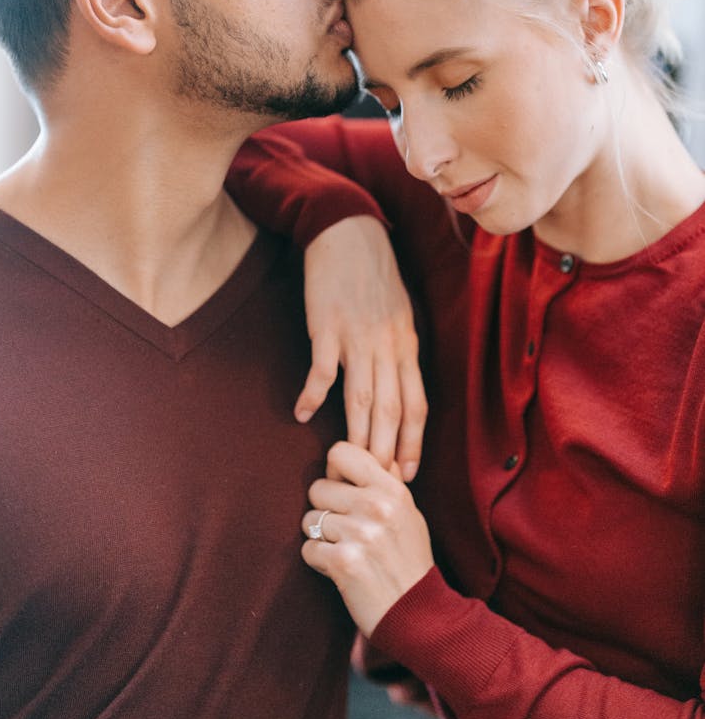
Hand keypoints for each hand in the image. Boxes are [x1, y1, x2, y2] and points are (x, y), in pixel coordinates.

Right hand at [294, 216, 426, 481]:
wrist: (349, 232)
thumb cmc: (374, 274)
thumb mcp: (399, 314)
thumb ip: (398, 352)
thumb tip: (397, 388)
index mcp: (408, 345)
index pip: (417, 405)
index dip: (413, 443)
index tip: (407, 474)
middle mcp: (388, 346)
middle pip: (391, 409)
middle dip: (386, 451)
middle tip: (378, 486)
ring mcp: (358, 337)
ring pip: (362, 396)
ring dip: (356, 433)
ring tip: (348, 463)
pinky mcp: (328, 326)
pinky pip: (322, 369)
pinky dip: (312, 394)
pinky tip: (301, 415)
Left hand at [301, 441, 434, 636]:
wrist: (420, 614)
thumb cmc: (409, 561)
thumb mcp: (409, 513)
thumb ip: (386, 482)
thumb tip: (361, 452)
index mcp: (392, 489)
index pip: (340, 452)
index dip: (334, 472)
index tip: (343, 490)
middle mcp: (377, 506)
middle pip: (317, 488)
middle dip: (325, 510)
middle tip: (346, 531)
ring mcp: (360, 534)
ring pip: (309, 520)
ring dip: (321, 538)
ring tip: (346, 551)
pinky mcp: (344, 562)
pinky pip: (307, 549)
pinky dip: (319, 562)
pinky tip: (341, 569)